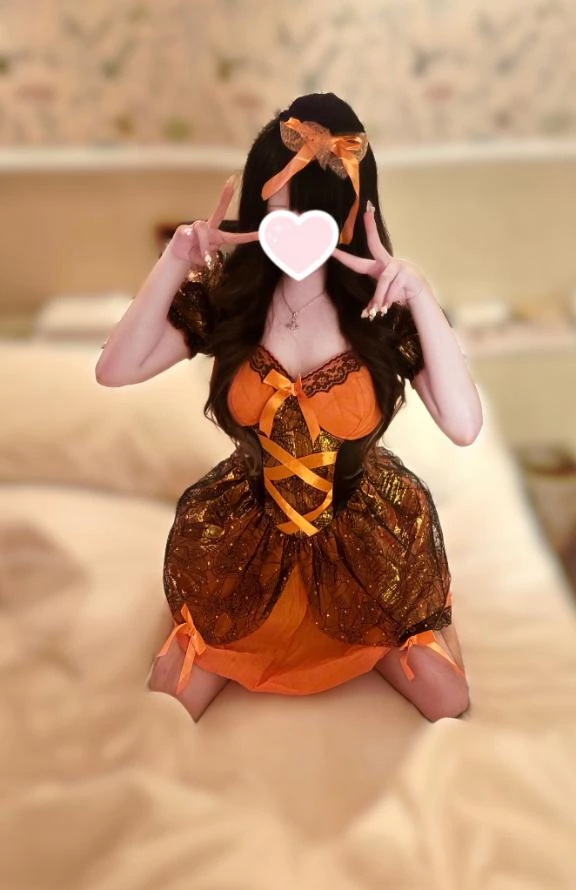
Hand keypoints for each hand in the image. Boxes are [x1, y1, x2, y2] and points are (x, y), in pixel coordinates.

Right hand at [170, 175, 259, 267]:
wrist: (180, 255)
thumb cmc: (196, 256)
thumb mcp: (205, 260)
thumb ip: (208, 256)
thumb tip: (206, 253)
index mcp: (218, 237)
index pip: (235, 237)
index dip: (248, 236)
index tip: (260, 234)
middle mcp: (210, 229)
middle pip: (219, 212)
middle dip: (225, 197)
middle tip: (232, 182)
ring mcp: (197, 226)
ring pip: (203, 230)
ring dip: (203, 245)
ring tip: (201, 255)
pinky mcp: (185, 228)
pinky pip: (192, 233)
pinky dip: (192, 242)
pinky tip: (189, 243)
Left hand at [332, 201, 432, 318]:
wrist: (418, 294)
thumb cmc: (397, 291)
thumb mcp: (382, 296)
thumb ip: (373, 302)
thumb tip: (365, 314)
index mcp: (377, 267)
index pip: (356, 261)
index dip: (343, 256)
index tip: (331, 248)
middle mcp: (387, 262)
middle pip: (376, 244)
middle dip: (371, 228)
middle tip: (366, 213)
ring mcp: (398, 266)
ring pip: (383, 281)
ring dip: (380, 297)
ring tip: (378, 311)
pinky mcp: (407, 273)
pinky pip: (394, 288)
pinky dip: (389, 299)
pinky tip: (388, 308)